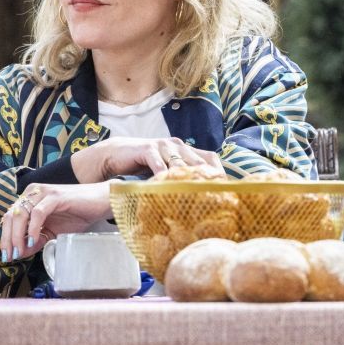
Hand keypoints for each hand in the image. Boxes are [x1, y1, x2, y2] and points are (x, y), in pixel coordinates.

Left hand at [0, 182, 111, 262]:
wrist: (101, 203)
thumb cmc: (79, 214)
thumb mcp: (53, 231)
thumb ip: (36, 240)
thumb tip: (20, 252)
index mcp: (30, 199)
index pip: (9, 219)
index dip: (5, 238)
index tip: (8, 256)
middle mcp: (33, 193)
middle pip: (11, 217)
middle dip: (8, 239)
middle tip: (11, 256)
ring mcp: (44, 193)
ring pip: (20, 214)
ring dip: (17, 236)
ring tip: (21, 251)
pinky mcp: (55, 196)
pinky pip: (37, 213)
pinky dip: (32, 228)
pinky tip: (34, 241)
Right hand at [70, 136, 224, 183]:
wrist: (117, 154)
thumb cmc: (145, 166)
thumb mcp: (167, 171)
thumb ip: (181, 179)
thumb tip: (201, 199)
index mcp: (186, 150)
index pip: (210, 158)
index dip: (218, 172)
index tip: (226, 188)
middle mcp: (178, 145)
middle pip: (198, 160)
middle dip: (206, 178)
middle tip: (213, 195)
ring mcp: (164, 145)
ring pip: (180, 162)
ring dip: (186, 178)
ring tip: (194, 194)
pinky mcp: (147, 148)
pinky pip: (158, 162)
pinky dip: (163, 174)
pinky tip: (166, 186)